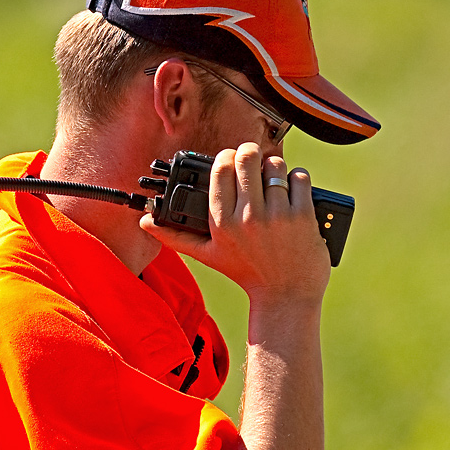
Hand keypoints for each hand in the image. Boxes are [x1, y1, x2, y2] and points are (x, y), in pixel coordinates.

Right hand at [140, 143, 330, 305]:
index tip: (231, 160)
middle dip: (250, 153)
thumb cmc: (247, 274)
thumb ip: (175, 236)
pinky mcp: (303, 217)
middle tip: (253, 160)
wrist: (286, 296)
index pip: (221, 168)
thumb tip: (146, 223)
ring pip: (275, 165)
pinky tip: (292, 188)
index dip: (226, 157)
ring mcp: (277, 216)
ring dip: (274, 166)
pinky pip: (299, 178)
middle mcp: (248, 217)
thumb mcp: (208, 255)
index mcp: (222, 223)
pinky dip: (297, 177)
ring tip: (272, 178)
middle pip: (247, 158)